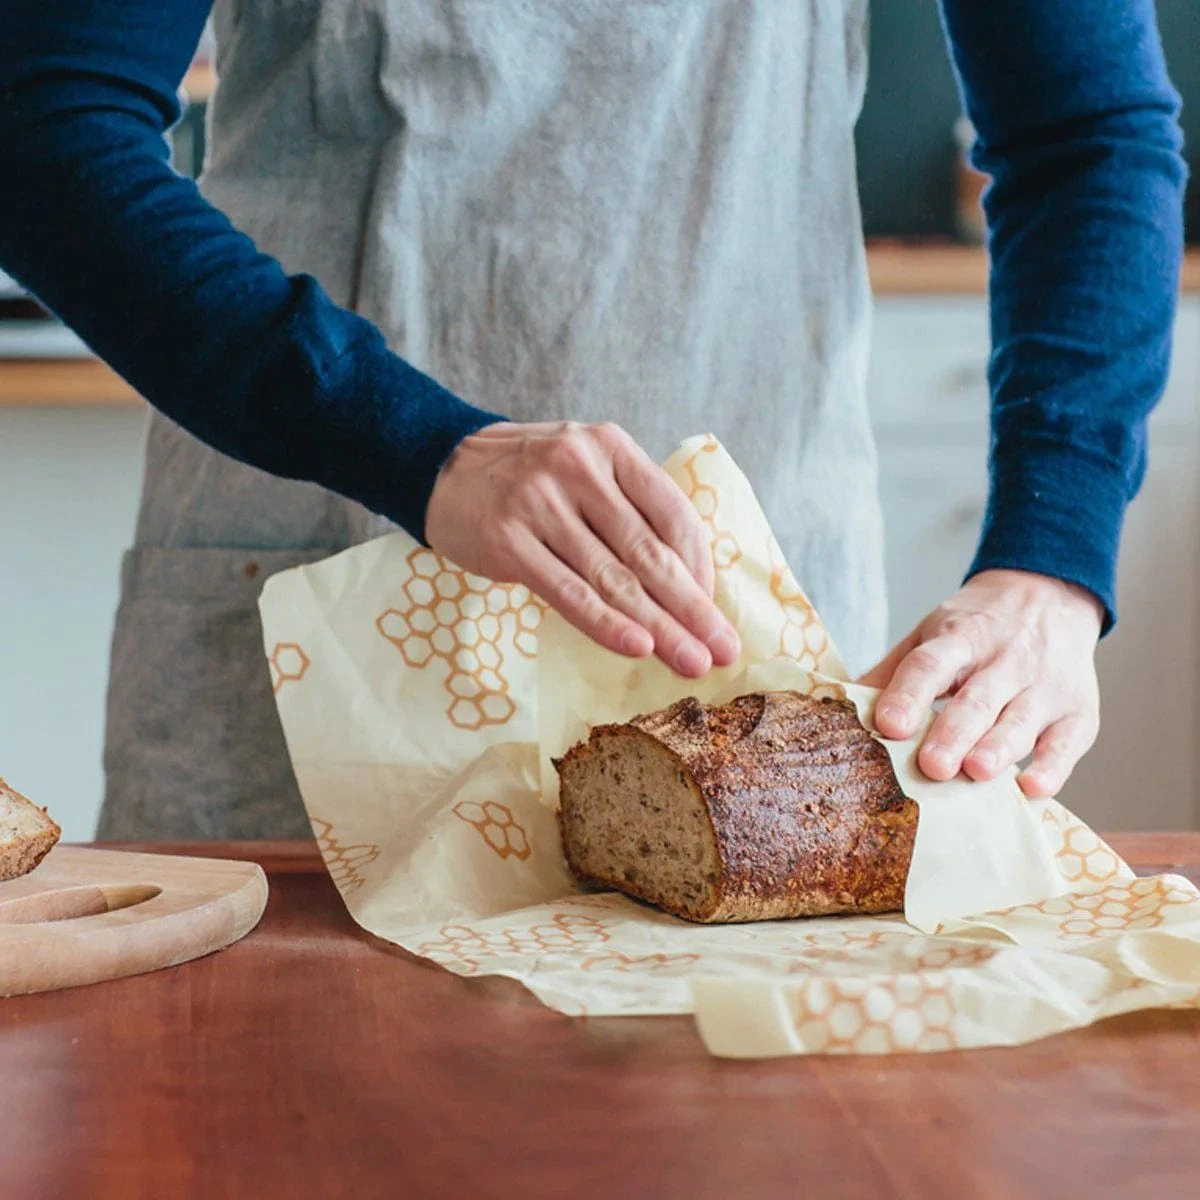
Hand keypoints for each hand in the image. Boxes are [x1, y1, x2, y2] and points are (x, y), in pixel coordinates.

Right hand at [425, 420, 740, 677]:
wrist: (441, 467)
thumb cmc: (528, 479)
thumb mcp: (584, 468)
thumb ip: (630, 509)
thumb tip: (688, 584)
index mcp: (610, 447)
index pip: (672, 514)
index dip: (701, 570)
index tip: (715, 614)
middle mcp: (579, 468)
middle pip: (649, 552)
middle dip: (692, 609)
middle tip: (723, 651)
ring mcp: (540, 503)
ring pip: (613, 578)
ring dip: (659, 628)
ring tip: (691, 663)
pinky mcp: (508, 540)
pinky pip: (569, 592)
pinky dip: (606, 624)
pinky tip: (637, 648)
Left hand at [859, 569, 1102, 797]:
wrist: (1047, 594)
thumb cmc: (975, 628)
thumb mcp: (929, 635)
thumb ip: (892, 671)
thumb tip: (841, 706)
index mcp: (958, 638)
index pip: (930, 665)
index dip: (908, 694)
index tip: (887, 725)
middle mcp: (1004, 659)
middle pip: (977, 699)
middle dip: (954, 733)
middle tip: (932, 766)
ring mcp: (1045, 685)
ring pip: (1021, 720)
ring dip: (999, 748)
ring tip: (976, 773)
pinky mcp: (1078, 712)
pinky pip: (1067, 742)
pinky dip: (1053, 767)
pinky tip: (1032, 789)